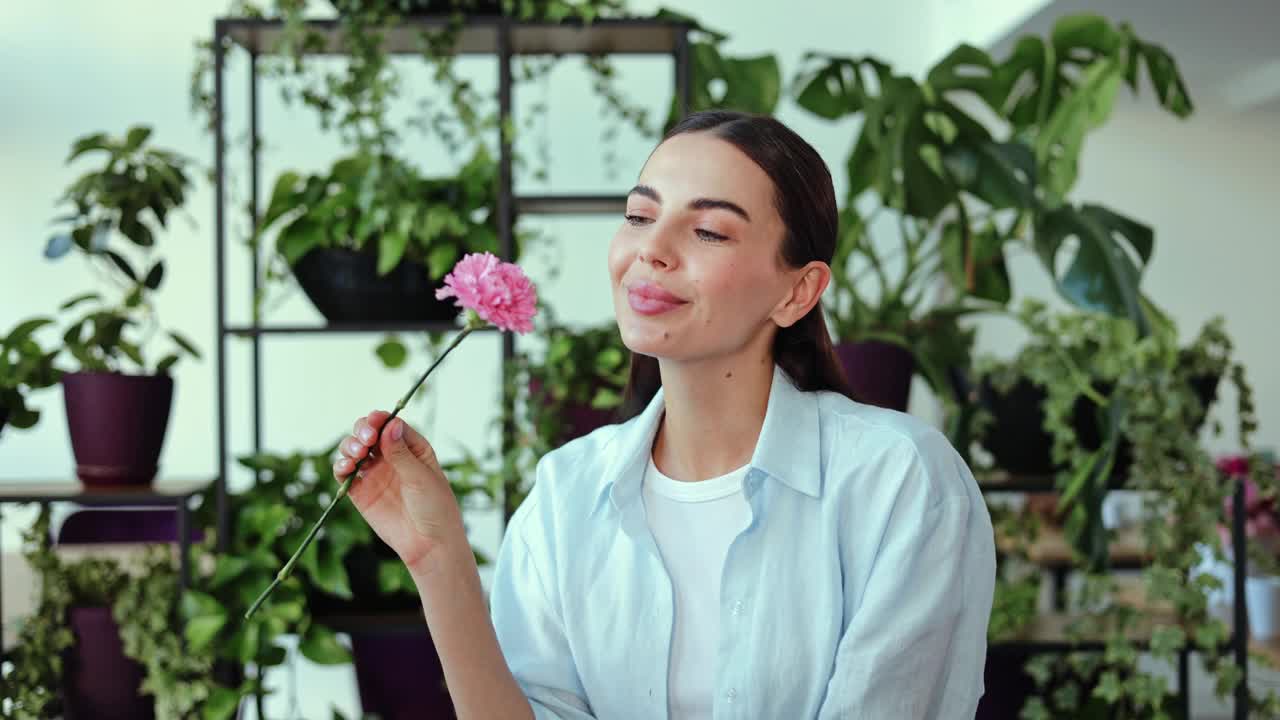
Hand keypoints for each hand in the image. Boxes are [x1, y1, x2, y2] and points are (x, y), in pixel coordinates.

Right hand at [334, 410, 464, 575]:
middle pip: (369, 433)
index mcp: (412, 448)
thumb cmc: (435, 507)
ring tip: (358, 454)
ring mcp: (375, 473)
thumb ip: (401, 453)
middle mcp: (391, 457)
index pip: (391, 425)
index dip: (381, 419)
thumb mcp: (421, 477)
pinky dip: (341, 466)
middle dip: (363, 430)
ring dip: (350, 445)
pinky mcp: (362, 492)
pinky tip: (346, 467)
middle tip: (367, 440)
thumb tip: (390, 424)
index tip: (375, 421)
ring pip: (354, 449)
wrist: (429, 544)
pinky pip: (345, 474)